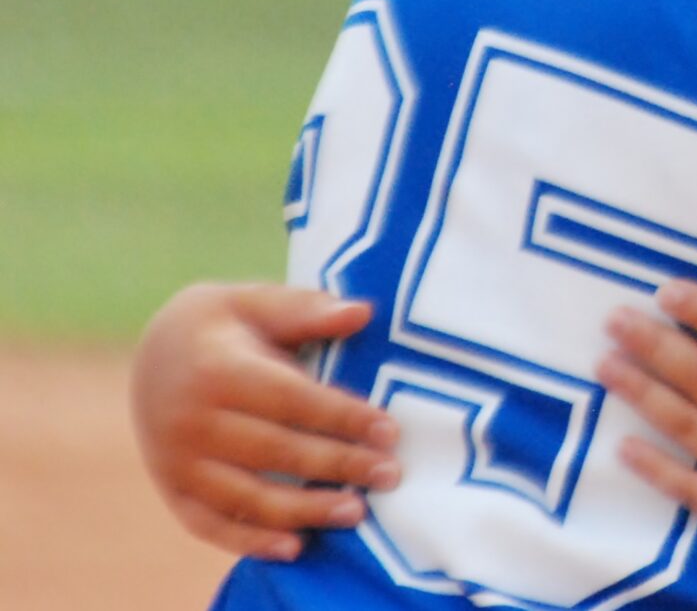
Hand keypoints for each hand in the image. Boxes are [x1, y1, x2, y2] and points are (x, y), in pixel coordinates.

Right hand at [129, 282, 399, 560]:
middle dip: (337, 466)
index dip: (343, 417)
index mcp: (217, 370)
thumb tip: (361, 313)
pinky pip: (210, 525)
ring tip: (357, 512)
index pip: (291, 400)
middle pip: (275, 452)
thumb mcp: (256, 302)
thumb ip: (307, 310)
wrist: (153, 353)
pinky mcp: (173, 490)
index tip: (390, 432)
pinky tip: (296, 547)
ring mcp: (177, 462)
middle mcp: (191, 421)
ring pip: (246, 496)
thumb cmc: (225, 325)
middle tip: (390, 475)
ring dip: (304, 510)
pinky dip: (250, 541)